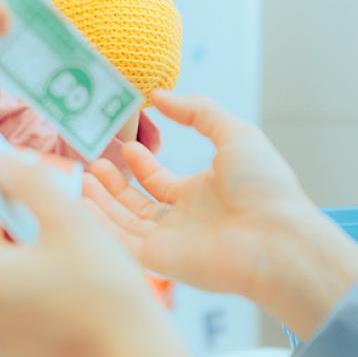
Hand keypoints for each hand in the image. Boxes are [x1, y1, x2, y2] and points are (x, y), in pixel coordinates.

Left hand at [0, 154, 202, 356]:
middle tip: (56, 219)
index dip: (7, 194)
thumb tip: (1, 162)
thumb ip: (31, 182)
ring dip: (27, 261)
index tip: (29, 183)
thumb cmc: (106, 295)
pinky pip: (13, 315)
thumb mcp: (72, 222)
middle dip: (18, 228)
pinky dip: (33, 296)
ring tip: (71, 256)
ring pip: (3, 283)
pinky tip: (71, 293)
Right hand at [86, 93, 357, 339]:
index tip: (127, 145)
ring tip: (81, 177)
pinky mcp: (160, 261)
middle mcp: (185, 219)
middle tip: (93, 163)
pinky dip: (99, 226)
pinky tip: (82, 203)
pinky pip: (121, 243)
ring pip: (125, 223)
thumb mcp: (234, 133)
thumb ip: (197, 111)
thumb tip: (158, 95)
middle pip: (138, 205)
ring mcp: (171, 242)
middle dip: (114, 186)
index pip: (162, 182)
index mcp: (203, 193)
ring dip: (102, 202)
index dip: (142, 165)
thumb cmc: (264, 185)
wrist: (276, 237)